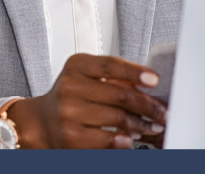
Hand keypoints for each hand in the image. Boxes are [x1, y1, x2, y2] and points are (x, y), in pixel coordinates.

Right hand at [4, 53, 167, 148]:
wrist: (42, 122)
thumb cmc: (70, 97)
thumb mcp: (84, 77)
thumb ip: (111, 77)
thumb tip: (147, 87)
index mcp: (76, 66)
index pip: (110, 65)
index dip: (135, 72)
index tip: (154, 79)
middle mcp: (70, 87)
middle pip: (120, 94)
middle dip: (148, 105)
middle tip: (162, 112)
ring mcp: (70, 112)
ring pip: (119, 118)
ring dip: (141, 124)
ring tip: (150, 126)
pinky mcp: (73, 136)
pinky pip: (109, 139)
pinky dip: (125, 140)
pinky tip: (130, 138)